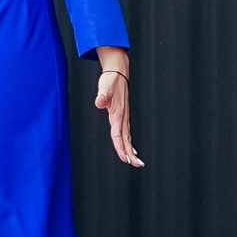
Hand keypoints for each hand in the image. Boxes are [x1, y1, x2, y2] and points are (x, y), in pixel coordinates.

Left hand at [94, 47, 141, 166]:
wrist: (118, 72)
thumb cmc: (110, 80)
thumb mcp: (104, 87)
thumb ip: (102, 96)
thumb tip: (99, 102)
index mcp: (118, 113)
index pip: (118, 134)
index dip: (120, 147)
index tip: (125, 158)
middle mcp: (122, 117)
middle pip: (126, 139)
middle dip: (130, 153)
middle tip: (136, 164)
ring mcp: (124, 116)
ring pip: (127, 136)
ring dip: (130, 149)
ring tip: (136, 161)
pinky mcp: (123, 114)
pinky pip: (126, 131)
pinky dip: (128, 141)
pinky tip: (130, 146)